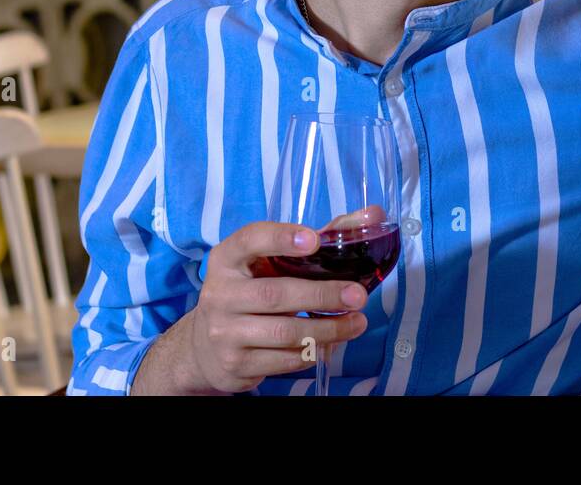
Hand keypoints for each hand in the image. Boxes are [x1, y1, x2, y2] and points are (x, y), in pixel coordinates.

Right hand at [187, 220, 368, 393]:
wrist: (207, 347)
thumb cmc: (251, 291)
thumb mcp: (270, 262)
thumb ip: (319, 237)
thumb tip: (372, 216)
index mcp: (226, 259)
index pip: (249, 240)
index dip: (281, 238)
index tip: (314, 239)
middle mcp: (220, 293)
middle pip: (276, 294)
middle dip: (322, 295)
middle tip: (357, 295)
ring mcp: (224, 332)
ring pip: (285, 332)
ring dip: (328, 329)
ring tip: (356, 323)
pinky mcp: (236, 364)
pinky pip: (284, 360)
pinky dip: (314, 351)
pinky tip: (332, 343)